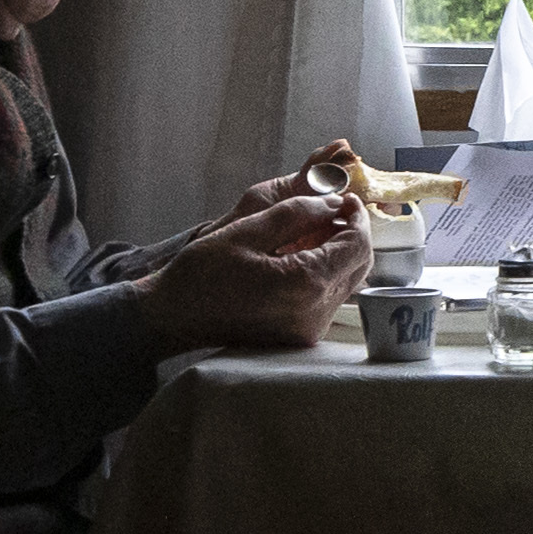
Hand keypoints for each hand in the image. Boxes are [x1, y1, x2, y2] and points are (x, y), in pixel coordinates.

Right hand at [139, 172, 365, 352]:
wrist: (173, 317)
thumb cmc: (202, 273)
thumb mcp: (247, 230)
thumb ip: (297, 213)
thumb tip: (334, 202)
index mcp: (304, 284)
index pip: (357, 245)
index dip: (355, 216)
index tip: (343, 198)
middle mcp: (314, 312)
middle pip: (359, 265)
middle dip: (351, 233)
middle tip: (332, 209)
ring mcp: (308, 329)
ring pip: (347, 281)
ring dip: (339, 252)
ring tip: (314, 230)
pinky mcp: (300, 335)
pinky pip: (329, 297)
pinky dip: (325, 272)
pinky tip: (303, 255)